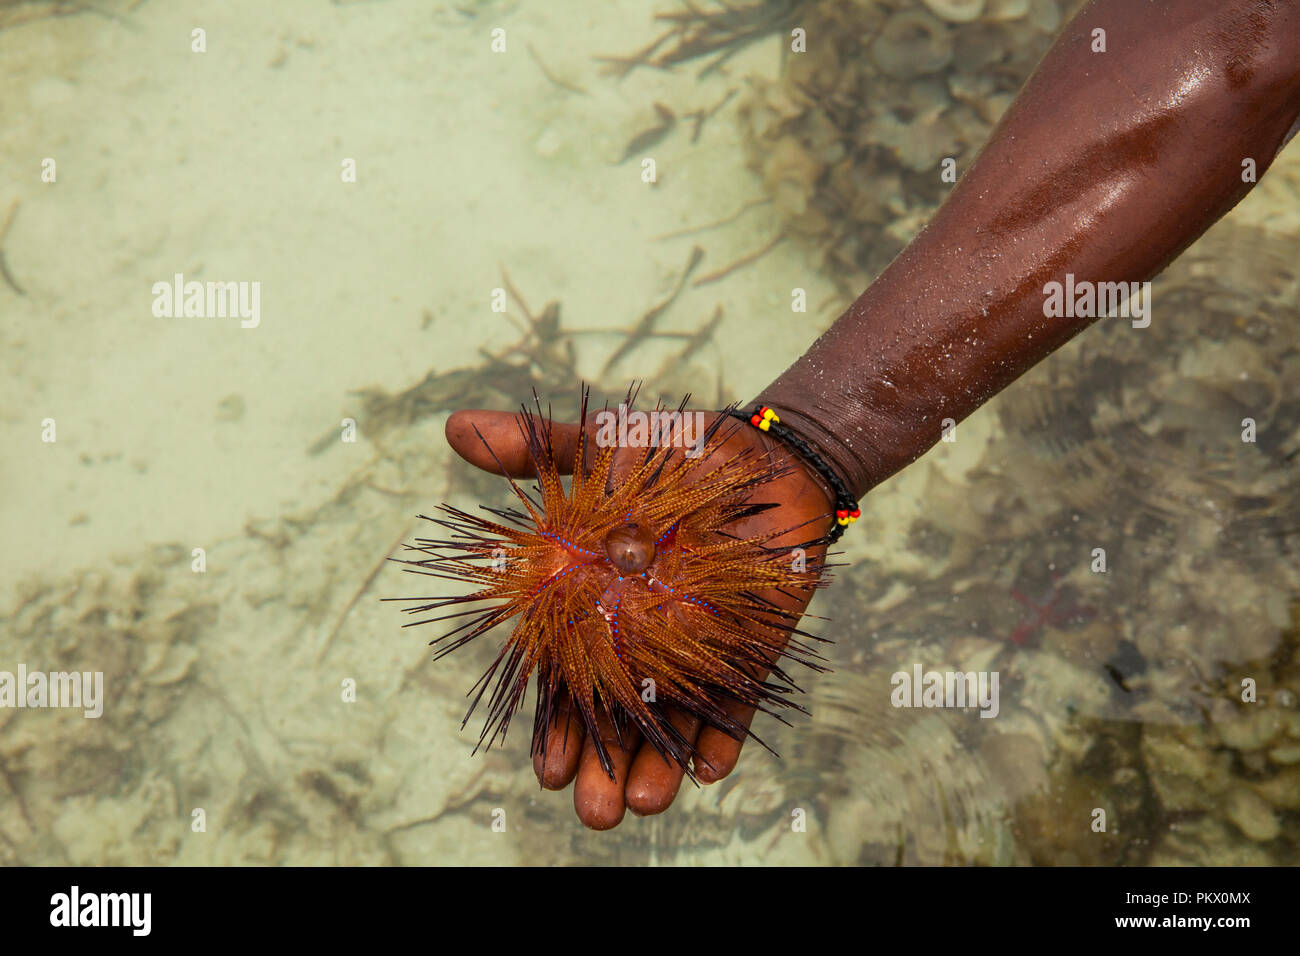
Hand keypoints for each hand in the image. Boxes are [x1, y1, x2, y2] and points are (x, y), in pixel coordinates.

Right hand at [443, 406, 832, 828]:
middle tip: (595, 813)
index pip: (568, 682)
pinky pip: (736, 702)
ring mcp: (697, 649)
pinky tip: (707, 769)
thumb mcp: (602, 449)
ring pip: (671, 723)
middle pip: (616, 718)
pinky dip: (723, 737)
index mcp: (595, 608)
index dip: (557, 728)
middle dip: (604, 768)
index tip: (545, 772)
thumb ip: (535, 453)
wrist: (764, 450)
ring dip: (658, 768)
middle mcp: (641, 640)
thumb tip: (451, 427)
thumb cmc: (676, 451)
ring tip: (646, 806)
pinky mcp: (751, 648)